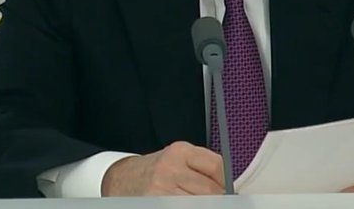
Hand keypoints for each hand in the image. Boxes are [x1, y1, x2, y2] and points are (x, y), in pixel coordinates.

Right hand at [101, 141, 224, 195]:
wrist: (123, 179)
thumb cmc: (156, 170)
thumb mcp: (178, 158)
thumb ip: (202, 167)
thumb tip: (230, 186)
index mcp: (180, 151)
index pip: (218, 166)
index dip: (227, 182)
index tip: (229, 190)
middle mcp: (170, 168)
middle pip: (211, 190)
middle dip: (217, 199)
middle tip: (216, 199)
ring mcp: (160, 189)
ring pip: (199, 202)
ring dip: (205, 204)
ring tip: (196, 199)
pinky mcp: (154, 203)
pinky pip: (184, 208)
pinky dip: (190, 206)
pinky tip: (186, 202)